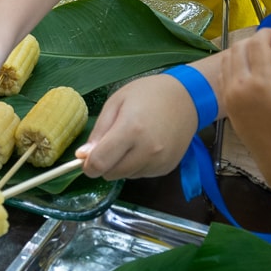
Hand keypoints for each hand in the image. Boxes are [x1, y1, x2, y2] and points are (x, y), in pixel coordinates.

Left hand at [77, 71, 199, 178]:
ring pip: (126, 176)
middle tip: (113, 142)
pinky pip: (141, 175)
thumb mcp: (117, 102)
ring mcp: (159, 162)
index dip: (88, 165)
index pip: (100, 163)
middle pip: (111, 174)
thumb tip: (83, 156)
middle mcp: (147, 151)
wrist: (187, 98)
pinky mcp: (167, 168)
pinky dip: (137, 165)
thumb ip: (99, 131)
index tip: (87, 157)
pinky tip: (145, 146)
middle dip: (105, 163)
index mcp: (131, 130)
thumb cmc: (149, 94)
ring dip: (122, 164)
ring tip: (133, 140)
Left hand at [220, 32, 270, 174]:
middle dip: (254, 41)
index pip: (256, 45)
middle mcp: (239, 85)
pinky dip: (233, 64)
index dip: (267, 33)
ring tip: (261, 57)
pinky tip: (249, 71)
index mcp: (260, 82)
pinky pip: (224, 75)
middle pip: (238, 48)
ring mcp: (230, 95)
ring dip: (242, 51)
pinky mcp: (227, 104)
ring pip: (228, 59)